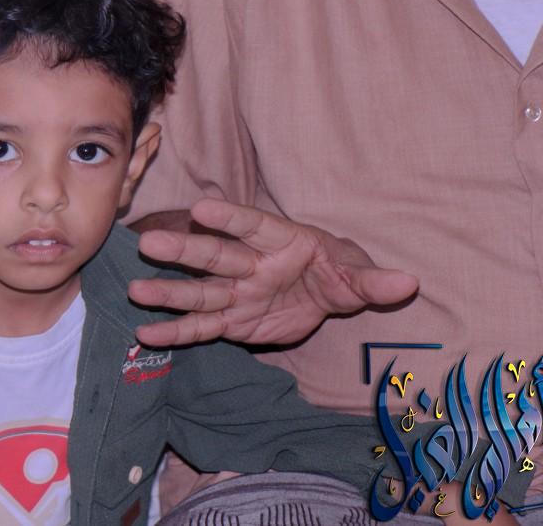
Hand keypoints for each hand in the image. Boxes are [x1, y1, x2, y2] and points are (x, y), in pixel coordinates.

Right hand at [129, 198, 417, 345]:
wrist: (322, 295)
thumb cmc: (336, 273)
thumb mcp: (356, 276)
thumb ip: (373, 281)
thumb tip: (407, 283)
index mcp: (279, 242)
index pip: (252, 226)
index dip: (229, 218)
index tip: (202, 209)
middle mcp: (250, 265)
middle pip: (214, 257)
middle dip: (184, 252)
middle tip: (149, 243)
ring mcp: (236, 294)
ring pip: (198, 293)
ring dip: (167, 292)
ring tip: (135, 291)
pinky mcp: (231, 323)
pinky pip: (201, 328)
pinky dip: (175, 331)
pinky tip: (145, 333)